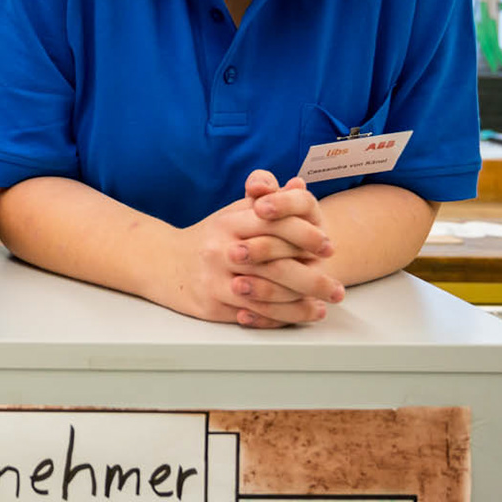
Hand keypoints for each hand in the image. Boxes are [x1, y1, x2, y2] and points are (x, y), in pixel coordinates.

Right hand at [165, 186, 340, 328]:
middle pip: (275, 265)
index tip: (328, 247)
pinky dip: (281, 317)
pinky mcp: (212, 304)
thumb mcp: (234, 212)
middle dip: (312, 278)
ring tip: (325, 304)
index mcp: (229, 222)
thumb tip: (297, 184)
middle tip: (337, 287)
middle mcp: (221, 250)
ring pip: (267, 295)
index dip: (306, 235)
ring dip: (301, 303)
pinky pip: (253, 313)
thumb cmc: (210, 237)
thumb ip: (266, 199)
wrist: (164, 263)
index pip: (274, 225)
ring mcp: (215, 279)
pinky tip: (300, 314)